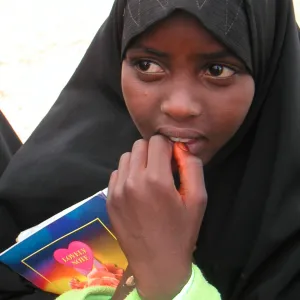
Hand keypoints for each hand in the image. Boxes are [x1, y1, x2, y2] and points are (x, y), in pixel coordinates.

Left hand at [107, 135, 206, 298]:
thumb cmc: (181, 232)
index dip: (168, 147)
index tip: (173, 161)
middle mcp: (132, 180)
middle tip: (162, 169)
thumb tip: (180, 147)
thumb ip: (192, 167)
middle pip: (140, 145)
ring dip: (139, 161)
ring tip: (149, 178)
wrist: (157, 264)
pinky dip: (127, 174)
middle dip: (153, 151)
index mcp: (156, 179)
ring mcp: (117, 190)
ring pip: (126, 157)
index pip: (157, 141)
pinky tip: (137, 189)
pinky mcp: (109, 199)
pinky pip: (117, 173)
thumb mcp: (198, 199)